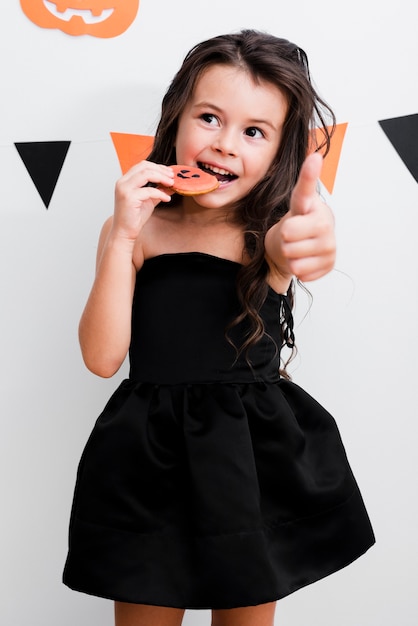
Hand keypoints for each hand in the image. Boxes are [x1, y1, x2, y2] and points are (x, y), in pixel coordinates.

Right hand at [112, 161, 174, 241]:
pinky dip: (160, 193)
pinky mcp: (129, 198)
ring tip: (171, 184)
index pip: (142, 165)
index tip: (169, 172)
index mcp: (125, 180)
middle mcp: (123, 182)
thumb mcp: (149, 200)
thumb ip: (158, 190)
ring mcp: (124, 189)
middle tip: (172, 177)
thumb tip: (172, 184)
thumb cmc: (134, 217)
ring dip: (161, 177)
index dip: (158, 167)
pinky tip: (167, 198)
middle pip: (144, 166)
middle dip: (161, 170)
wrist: (125, 232)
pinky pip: (149, 191)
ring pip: (146, 174)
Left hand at [275, 152, 335, 281]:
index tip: (313, 158)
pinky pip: (302, 272)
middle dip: (283, 239)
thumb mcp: (292, 208)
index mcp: (312, 205)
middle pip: (289, 235)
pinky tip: (304, 260)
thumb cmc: (293, 225)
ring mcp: (330, 244)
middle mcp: (325, 222)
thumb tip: (314, 160)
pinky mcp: (330, 263)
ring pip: (294, 258)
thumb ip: (299, 195)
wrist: (296, 248)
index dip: (309, 174)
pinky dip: (298, 270)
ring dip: (290, 256)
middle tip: (290, 235)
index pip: (306, 190)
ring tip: (297, 247)